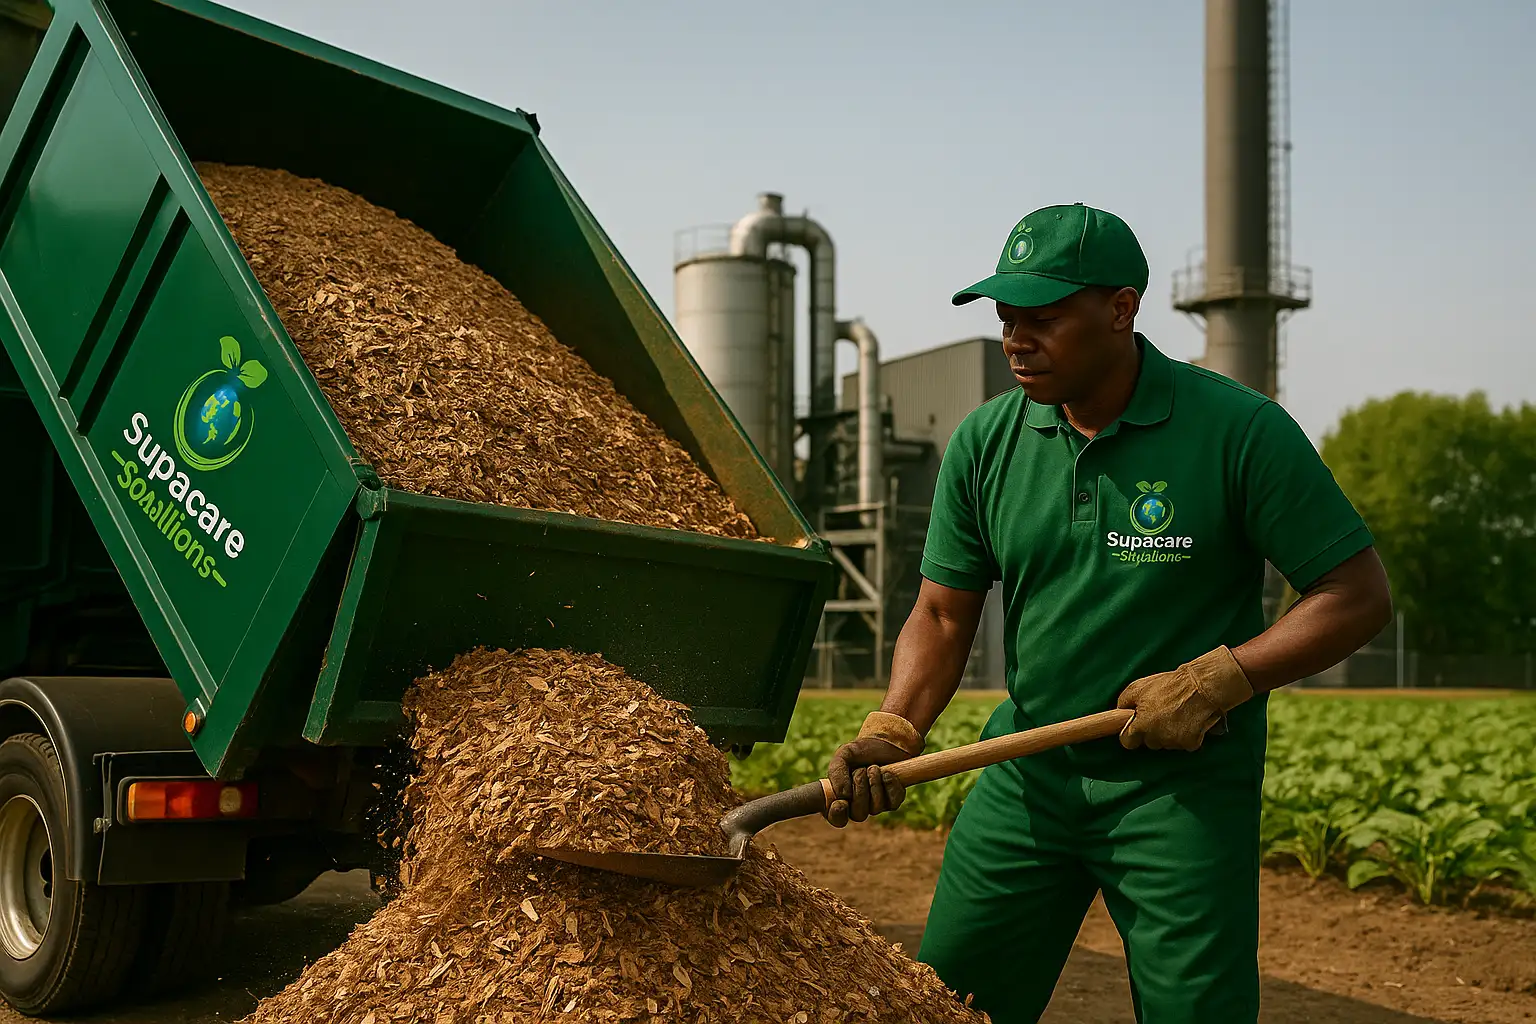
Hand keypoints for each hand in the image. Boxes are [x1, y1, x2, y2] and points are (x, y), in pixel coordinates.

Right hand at [825, 711, 923, 826]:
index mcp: (841, 797)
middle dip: (860, 790)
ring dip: (874, 784)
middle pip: (858, 814)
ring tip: (874, 768)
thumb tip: (843, 796)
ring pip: (876, 808)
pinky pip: (893, 803)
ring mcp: (876, 805)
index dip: (837, 814)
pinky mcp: (893, 801)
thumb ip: (836, 772)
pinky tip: (888, 774)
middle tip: (861, 770)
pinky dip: (890, 785)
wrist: (885, 742)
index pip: (836, 817)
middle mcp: (858, 805)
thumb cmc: (861, 751)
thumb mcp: (844, 755)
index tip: (841, 801)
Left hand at [1118, 646, 1252, 750]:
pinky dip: (1185, 735)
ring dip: (1168, 733)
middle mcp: (1156, 737)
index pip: (1127, 742)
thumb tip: (1119, 712)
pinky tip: (1187, 721)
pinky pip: (1183, 743)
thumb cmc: (1169, 685)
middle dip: (1151, 731)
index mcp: (1141, 725)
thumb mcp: (1138, 687)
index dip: (1130, 735)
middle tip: (1160, 714)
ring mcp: (1174, 742)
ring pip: (1166, 743)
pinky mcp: (1191, 744)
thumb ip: (1124, 702)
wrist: (1201, 687)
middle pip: (1148, 742)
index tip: (1134, 729)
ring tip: (1175, 714)